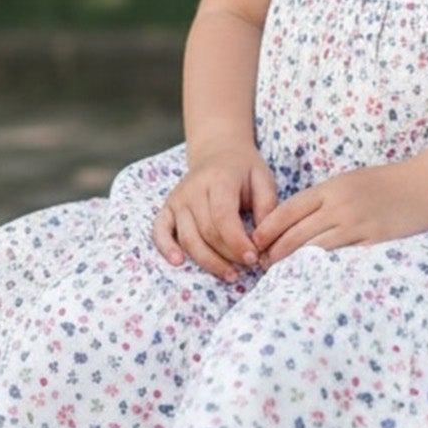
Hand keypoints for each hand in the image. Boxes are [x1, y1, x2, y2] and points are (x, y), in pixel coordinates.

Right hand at [153, 145, 277, 282]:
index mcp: (218, 180)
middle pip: (207, 232)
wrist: (218, 152)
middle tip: (249, 267)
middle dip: (228, 255)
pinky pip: (160, 231)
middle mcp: (193, 190)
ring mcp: (177, 199)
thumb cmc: (243, 170)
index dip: (237, 242)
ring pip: (188, 238)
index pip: (223, 217)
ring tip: (230, 275)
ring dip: (208, 261)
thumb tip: (264, 240)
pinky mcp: (167, 208)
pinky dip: (166, 248)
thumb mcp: (263, 179)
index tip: (254, 258)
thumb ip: (267, 207)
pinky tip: (178, 262)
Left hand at [250, 163, 427, 267]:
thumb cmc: (384, 184)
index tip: (256, 242)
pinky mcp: (375, 243)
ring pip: (315, 249)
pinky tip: (312, 278)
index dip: (268, 229)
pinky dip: (324, 269)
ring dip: (294, 263)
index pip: (289, 210)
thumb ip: (322, 200)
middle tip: (262, 265)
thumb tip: (292, 222)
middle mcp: (341, 206)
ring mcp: (358, 225)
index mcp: (331, 189)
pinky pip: (342, 259)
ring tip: (279, 275)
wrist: (425, 186)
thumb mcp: (348, 182)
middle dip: (275, 251)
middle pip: (297, 233)